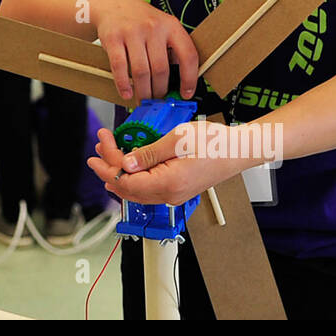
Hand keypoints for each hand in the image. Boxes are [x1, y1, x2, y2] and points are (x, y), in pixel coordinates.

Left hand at [87, 123, 238, 207]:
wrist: (239, 151)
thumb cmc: (214, 143)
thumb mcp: (176, 140)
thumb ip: (148, 153)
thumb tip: (125, 163)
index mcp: (167, 184)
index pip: (126, 180)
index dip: (108, 164)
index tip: (97, 148)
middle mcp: (169, 195)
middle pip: (128, 188)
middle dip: (109, 168)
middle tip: (97, 149)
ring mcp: (174, 195)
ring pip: (137, 191)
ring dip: (119, 173)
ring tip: (106, 155)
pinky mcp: (177, 190)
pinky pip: (148, 189)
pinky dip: (133, 178)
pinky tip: (127, 168)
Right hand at [91, 0, 197, 101]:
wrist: (114, 5)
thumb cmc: (141, 21)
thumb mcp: (163, 27)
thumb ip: (172, 49)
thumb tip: (180, 82)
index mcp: (171, 26)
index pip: (188, 55)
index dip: (189, 78)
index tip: (185, 94)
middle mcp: (153, 27)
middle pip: (161, 69)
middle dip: (160, 90)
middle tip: (158, 100)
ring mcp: (132, 32)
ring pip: (141, 71)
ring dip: (143, 91)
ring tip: (143, 99)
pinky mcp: (113, 37)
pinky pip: (120, 67)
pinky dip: (123, 84)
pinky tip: (127, 93)